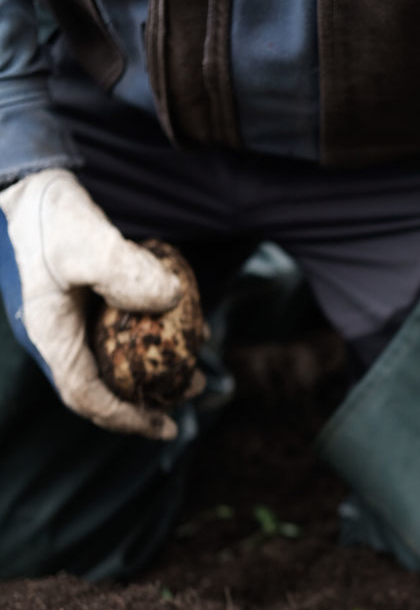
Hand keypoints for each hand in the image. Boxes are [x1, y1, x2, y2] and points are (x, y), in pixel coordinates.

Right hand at [0, 169, 183, 437]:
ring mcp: (77, 318)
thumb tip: (171, 299)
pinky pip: (123, 330)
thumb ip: (123, 269)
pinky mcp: (91, 299)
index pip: (86, 395)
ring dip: (156, 367)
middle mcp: (64, 334)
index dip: (125, 417)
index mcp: (53, 334)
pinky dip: (153, 335)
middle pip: (106, 385)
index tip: (165, 426)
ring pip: (117, 359)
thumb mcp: (82, 238)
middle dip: (150, 396)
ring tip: (196, 364)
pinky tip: (185, 322)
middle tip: (195, 387)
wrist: (33, 183)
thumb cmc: (49, 213)